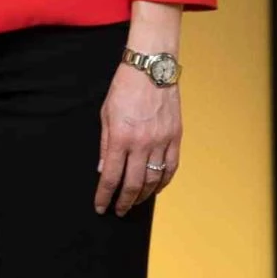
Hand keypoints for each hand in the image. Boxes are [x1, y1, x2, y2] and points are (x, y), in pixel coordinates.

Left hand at [94, 63, 181, 216]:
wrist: (151, 67)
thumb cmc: (125, 86)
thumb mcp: (106, 113)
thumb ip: (106, 144)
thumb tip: (104, 169)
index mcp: (121, 137)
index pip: (111, 176)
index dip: (104, 195)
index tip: (101, 207)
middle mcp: (142, 143)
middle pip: (133, 184)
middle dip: (124, 202)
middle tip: (119, 210)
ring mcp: (161, 141)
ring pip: (153, 180)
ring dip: (143, 195)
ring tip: (135, 201)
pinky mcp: (175, 137)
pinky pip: (171, 167)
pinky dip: (163, 182)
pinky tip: (155, 188)